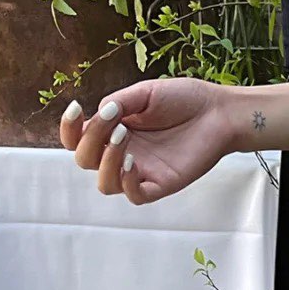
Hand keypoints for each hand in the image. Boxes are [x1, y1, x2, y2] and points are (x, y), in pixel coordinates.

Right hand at [60, 79, 239, 204]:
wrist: (219, 111)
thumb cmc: (185, 100)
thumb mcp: (145, 93)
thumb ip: (118, 102)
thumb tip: (97, 114)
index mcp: (113, 130)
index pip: (77, 139)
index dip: (68, 129)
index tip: (77, 108)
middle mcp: (123, 153)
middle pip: (85, 160)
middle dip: (91, 139)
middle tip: (116, 121)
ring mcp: (142, 171)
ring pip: (105, 183)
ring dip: (106, 161)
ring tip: (124, 137)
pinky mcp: (162, 184)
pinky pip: (135, 196)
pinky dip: (126, 182)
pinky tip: (131, 162)